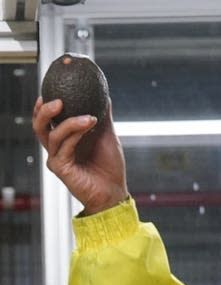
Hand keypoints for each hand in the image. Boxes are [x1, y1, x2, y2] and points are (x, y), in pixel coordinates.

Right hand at [32, 97, 128, 214]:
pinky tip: (88, 125)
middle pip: (39, 126)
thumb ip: (102, 117)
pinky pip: (64, 147)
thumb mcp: (107, 136)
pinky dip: (75, 134)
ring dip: (70, 122)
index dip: (44, 106)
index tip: (52, 89)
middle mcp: (57, 149)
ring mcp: (57, 159)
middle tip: (59, 100)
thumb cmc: (110, 168)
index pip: (46, 121)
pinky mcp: (61, 169)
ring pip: (52, 135)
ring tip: (89, 117)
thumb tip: (104, 94)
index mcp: (65, 141)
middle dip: (45, 111)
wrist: (115, 192)